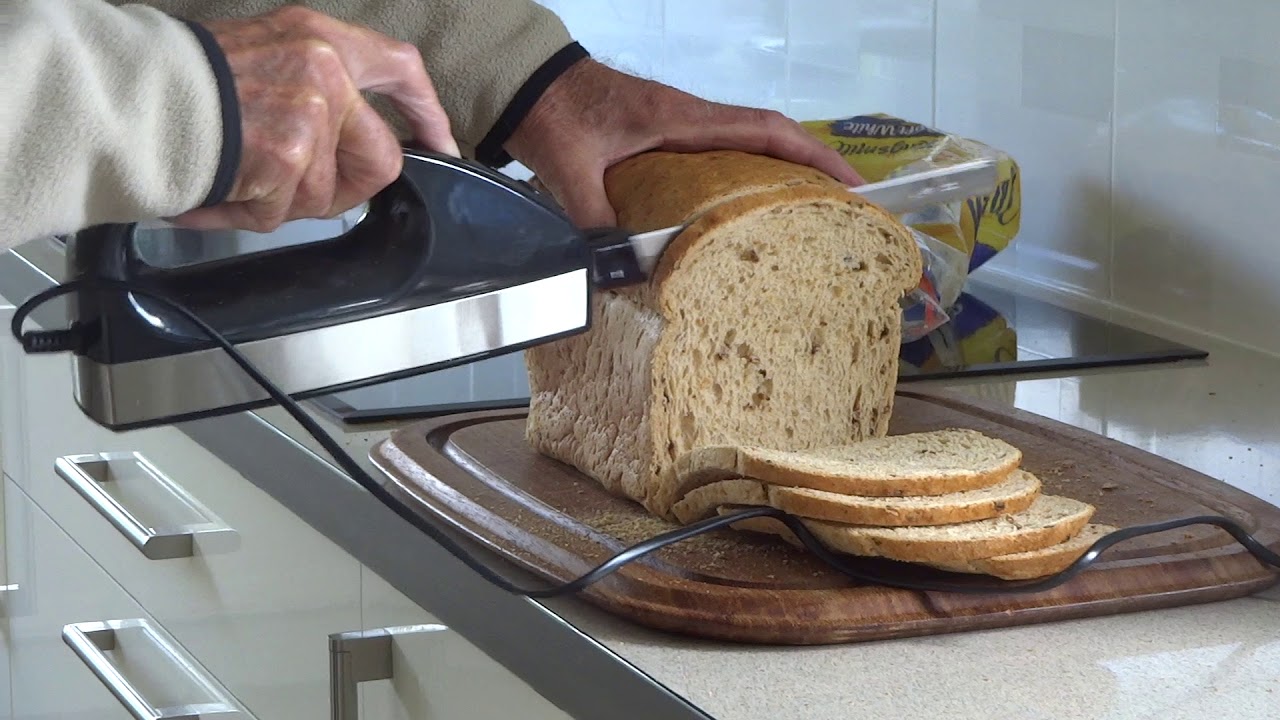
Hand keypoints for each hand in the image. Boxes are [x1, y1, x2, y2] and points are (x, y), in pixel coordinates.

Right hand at [173, 6, 458, 231]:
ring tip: (237, 175)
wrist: (127, 96)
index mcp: (322, 39)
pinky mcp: (287, 157)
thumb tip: (353, 139)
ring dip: (282, 201)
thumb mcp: (265, 52)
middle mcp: (324, 70)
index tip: (440, 142)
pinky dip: (248, 213)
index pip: (400, 68)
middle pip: (380, 159)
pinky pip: (284, 211)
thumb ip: (317, 87)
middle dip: (346, 188)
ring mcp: (309, 114)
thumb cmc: (186, 81)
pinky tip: (219, 189)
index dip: (426, 111)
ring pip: (326, 195)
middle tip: (299, 188)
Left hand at [503, 58, 861, 227]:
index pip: (765, 130)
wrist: (527, 83)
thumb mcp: (572, 170)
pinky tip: (746, 210)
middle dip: (811, 170)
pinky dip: (746, 174)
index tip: (850, 184)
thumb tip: (615, 272)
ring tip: (808, 216)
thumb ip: (595, 220)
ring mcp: (681, 124)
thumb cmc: (555, 114)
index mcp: (682, 118)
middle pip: (771, 138)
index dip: (812, 156)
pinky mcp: (666, 134)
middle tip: (842, 212)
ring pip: (749, 145)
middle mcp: (691, 117)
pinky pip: (721, 152)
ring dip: (781, 172)